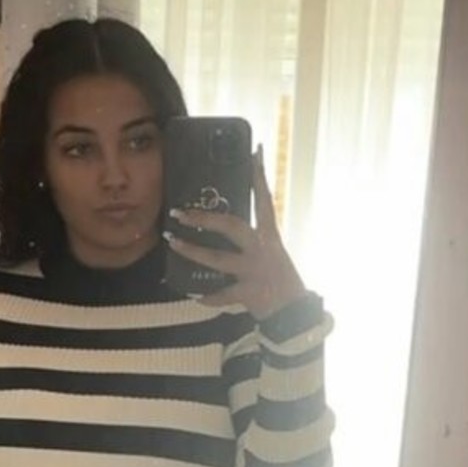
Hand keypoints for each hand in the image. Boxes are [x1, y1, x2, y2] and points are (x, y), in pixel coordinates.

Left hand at [165, 146, 306, 317]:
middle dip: (205, 218)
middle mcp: (262, 249)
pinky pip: (221, 294)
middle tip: (181, 212)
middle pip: (232, 226)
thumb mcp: (271, 253)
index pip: (265, 200)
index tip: (253, 152)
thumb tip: (226, 225)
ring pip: (218, 259)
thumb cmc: (280, 280)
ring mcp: (254, 271)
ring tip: (173, 243)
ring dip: (192, 251)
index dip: (259, 176)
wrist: (293, 314)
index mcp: (270, 236)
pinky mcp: (248, 292)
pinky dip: (207, 296)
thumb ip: (252, 240)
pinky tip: (193, 294)